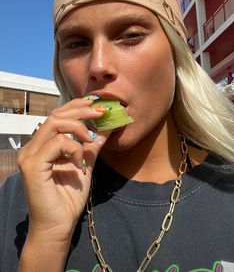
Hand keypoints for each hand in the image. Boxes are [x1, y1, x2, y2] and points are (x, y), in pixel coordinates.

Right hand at [17, 98, 109, 242]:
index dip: (77, 106)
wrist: (59, 226)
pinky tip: (81, 161)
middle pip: (55, 114)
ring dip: (79, 126)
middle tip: (100, 112)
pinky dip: (74, 147)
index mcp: (42, 145)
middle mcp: (32, 147)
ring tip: (92, 138)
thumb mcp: (84, 164)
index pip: (57, 115)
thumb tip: (106, 127)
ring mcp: (29, 155)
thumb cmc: (69, 198)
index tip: (97, 104)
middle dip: (80, 110)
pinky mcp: (32, 165)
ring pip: (54, 123)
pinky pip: (56, 143)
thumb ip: (91, 146)